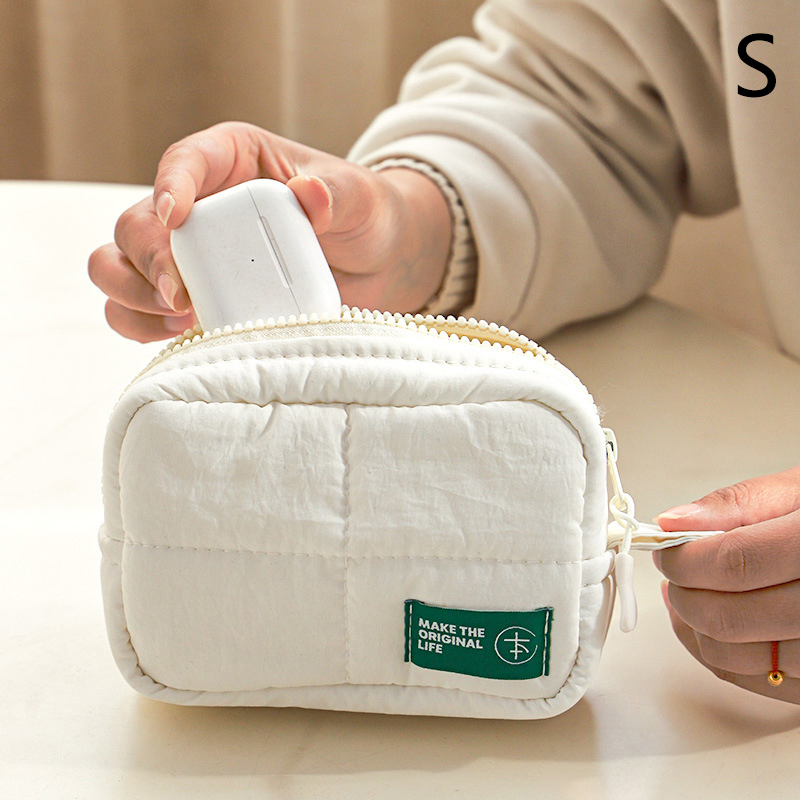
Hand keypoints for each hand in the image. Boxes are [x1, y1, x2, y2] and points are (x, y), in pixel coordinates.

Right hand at [88, 122, 450, 341]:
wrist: (375, 264)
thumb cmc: (361, 217)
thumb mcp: (357, 199)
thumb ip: (334, 195)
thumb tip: (309, 194)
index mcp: (230, 160)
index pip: (182, 162)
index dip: (168, 187)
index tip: (175, 217)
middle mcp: (197, 204)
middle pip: (135, 224)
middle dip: (149, 261)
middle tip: (184, 296)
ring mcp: (187, 254)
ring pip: (117, 266)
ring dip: (133, 295)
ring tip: (180, 315)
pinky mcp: (191, 297)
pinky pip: (135, 311)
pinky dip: (142, 326)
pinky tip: (179, 333)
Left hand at [653, 466, 799, 702]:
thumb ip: (737, 504)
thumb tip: (672, 521)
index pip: (733, 564)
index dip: (685, 558)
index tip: (666, 549)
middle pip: (727, 617)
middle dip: (683, 592)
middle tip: (675, 570)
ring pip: (732, 657)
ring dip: (694, 625)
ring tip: (690, 593)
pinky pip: (754, 682)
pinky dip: (716, 653)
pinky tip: (711, 624)